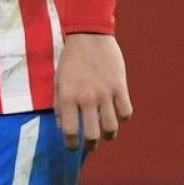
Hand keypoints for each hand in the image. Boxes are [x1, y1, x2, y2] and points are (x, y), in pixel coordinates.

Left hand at [55, 32, 130, 150]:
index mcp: (67, 96)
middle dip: (91, 144)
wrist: (88, 36)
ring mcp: (105, 93)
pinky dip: (123, 117)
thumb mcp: (58, 80)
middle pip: (93, 134)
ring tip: (106, 134)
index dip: (71, 144)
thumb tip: (63, 127)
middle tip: (91, 144)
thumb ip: (58, 104)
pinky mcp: (120, 87)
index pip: (70, 130)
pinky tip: (117, 114)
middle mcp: (86, 98)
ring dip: (109, 135)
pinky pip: (126, 112)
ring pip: (111, 127)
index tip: (72, 148)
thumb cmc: (70, 59)